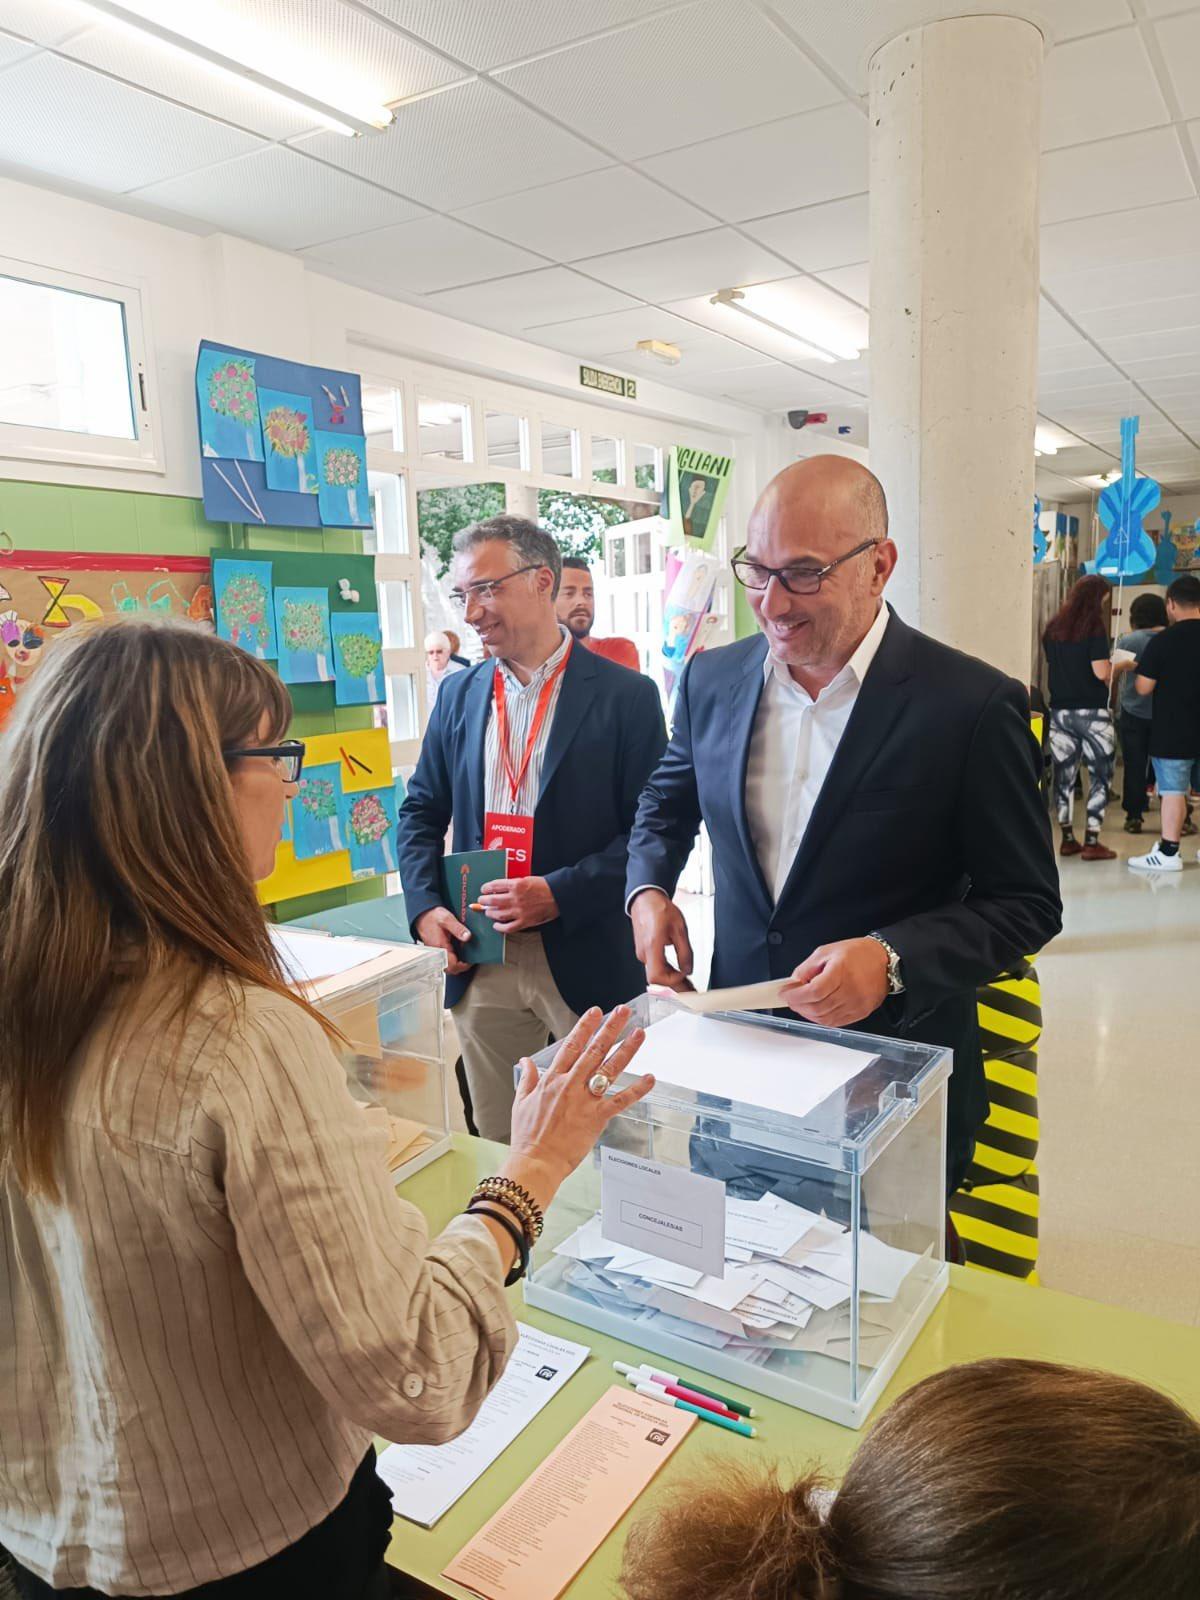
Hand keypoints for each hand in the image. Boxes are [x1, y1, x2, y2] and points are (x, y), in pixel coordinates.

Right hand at [413, 906, 470, 975]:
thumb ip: (458, 928)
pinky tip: (459, 951)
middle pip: (451, 969)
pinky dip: (453, 959)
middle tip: (470, 959)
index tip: (471, 960)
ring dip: (457, 963)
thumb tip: (468, 937)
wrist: (422, 915)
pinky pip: (445, 961)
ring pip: (448, 966)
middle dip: (462, 966)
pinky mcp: (436, 952)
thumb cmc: (433, 917)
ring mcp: (436, 954)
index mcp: (440, 947)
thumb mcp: (447, 919)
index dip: (464, 965)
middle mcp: (437, 953)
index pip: (453, 966)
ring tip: (465, 955)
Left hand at [477, 876, 558, 933]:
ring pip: (498, 914)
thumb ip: (513, 884)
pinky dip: (499, 927)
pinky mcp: (524, 922)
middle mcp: (515, 898)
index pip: (494, 886)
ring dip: (490, 913)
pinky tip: (496, 925)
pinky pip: (508, 927)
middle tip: (481, 901)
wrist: (558, 896)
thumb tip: (499, 889)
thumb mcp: (527, 879)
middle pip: (492, 901)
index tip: (484, 889)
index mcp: (516, 885)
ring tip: (488, 912)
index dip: (486, 888)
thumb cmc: (544, 886)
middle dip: (484, 901)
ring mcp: (519, 911)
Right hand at [503, 1007, 654, 1204]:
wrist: (535, 1162)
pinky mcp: (597, 1118)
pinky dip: (637, 1089)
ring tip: (639, 1033)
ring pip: (609, 1069)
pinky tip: (650, 1078)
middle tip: (624, 1011)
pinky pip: (621, 1100)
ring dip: (626, 1049)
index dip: (584, 1027)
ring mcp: (585, 1100)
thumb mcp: (520, 1101)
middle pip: (594, 1050)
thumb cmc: (527, 1135)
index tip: (595, 1012)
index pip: (571, 1046)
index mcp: (552, 1079)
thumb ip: (527, 1078)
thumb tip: (525, 1061)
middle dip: (610, 1028)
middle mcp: (570, 1085)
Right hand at [629, 889, 693, 991]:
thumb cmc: (660, 909)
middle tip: (692, 992)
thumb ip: (685, 952)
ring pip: (657, 974)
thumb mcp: (680, 929)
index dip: (672, 980)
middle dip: (676, 986)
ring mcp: (643, 953)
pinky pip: (656, 966)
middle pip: (658, 979)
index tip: (686, 976)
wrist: (645, 899)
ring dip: (672, 980)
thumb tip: (688, 969)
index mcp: (652, 946)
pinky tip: (678, 973)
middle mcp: (644, 953)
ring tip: (688, 984)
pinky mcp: (645, 951)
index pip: (657, 976)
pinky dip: (668, 972)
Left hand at [779, 938, 889, 1028]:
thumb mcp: (826, 951)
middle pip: (817, 1007)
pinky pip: (836, 1022)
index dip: (795, 995)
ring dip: (808, 1014)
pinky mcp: (860, 1012)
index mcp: (840, 971)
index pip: (813, 992)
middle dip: (799, 1006)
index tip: (785, 993)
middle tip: (791, 999)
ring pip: (825, 1018)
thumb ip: (807, 968)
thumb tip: (793, 983)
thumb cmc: (857, 953)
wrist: (883, 960)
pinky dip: (821, 1019)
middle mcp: (850, 990)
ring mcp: (856, 1004)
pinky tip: (816, 1010)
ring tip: (802, 1005)